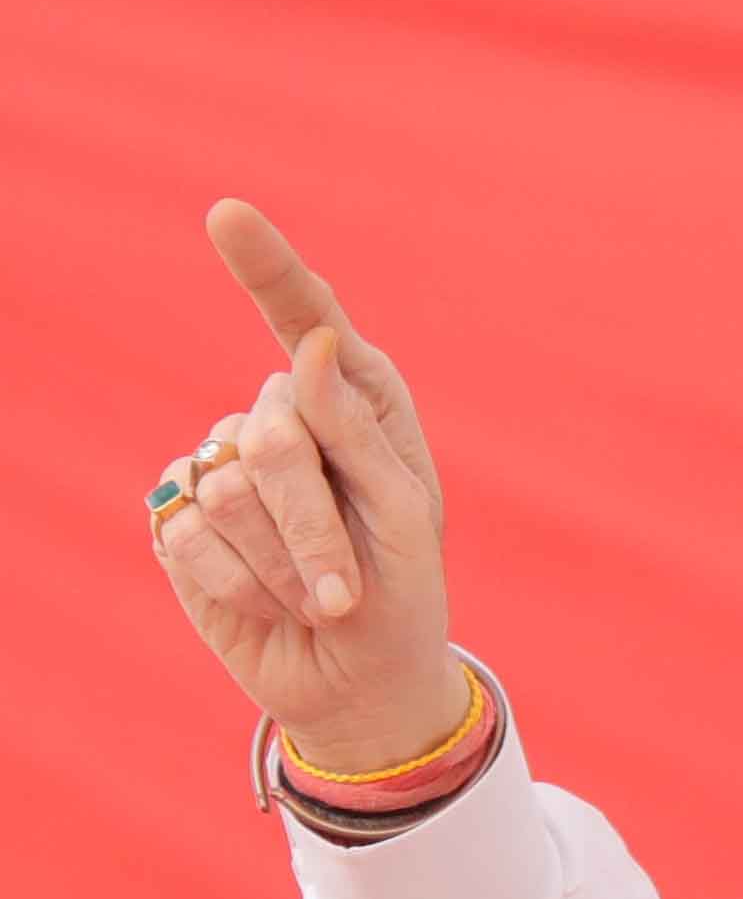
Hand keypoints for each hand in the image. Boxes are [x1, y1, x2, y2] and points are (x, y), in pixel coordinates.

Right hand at [148, 202, 459, 773]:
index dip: (266, 268)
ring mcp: (220, 462)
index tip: (228, 216)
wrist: (363, 682)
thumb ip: (361, 433)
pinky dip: (247, 589)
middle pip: (272, 437)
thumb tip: (312, 346)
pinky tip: (272, 605)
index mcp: (349, 400)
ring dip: (287, 569)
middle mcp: (280, 417)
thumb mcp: (405, 520)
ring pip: (231, 492)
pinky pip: (193, 535)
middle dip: (316, 530)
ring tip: (319, 601)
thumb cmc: (401, 594)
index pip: (303, 318)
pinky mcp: (181, 517)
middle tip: (345, 591)